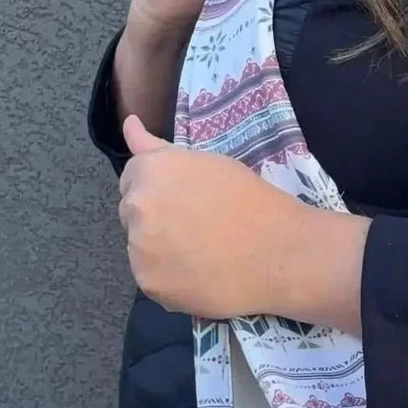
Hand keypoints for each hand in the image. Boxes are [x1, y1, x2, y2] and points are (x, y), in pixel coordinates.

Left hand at [118, 115, 368, 329]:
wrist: (279, 252)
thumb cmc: (251, 199)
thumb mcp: (208, 162)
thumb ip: (159, 149)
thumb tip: (128, 123)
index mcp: (152, 170)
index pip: (130, 176)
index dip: (158, 187)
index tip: (183, 198)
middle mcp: (138, 206)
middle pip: (131, 211)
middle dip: (154, 216)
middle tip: (195, 225)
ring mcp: (140, 249)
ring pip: (140, 247)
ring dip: (160, 248)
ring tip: (202, 252)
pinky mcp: (149, 284)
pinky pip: (151, 277)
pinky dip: (170, 277)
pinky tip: (200, 274)